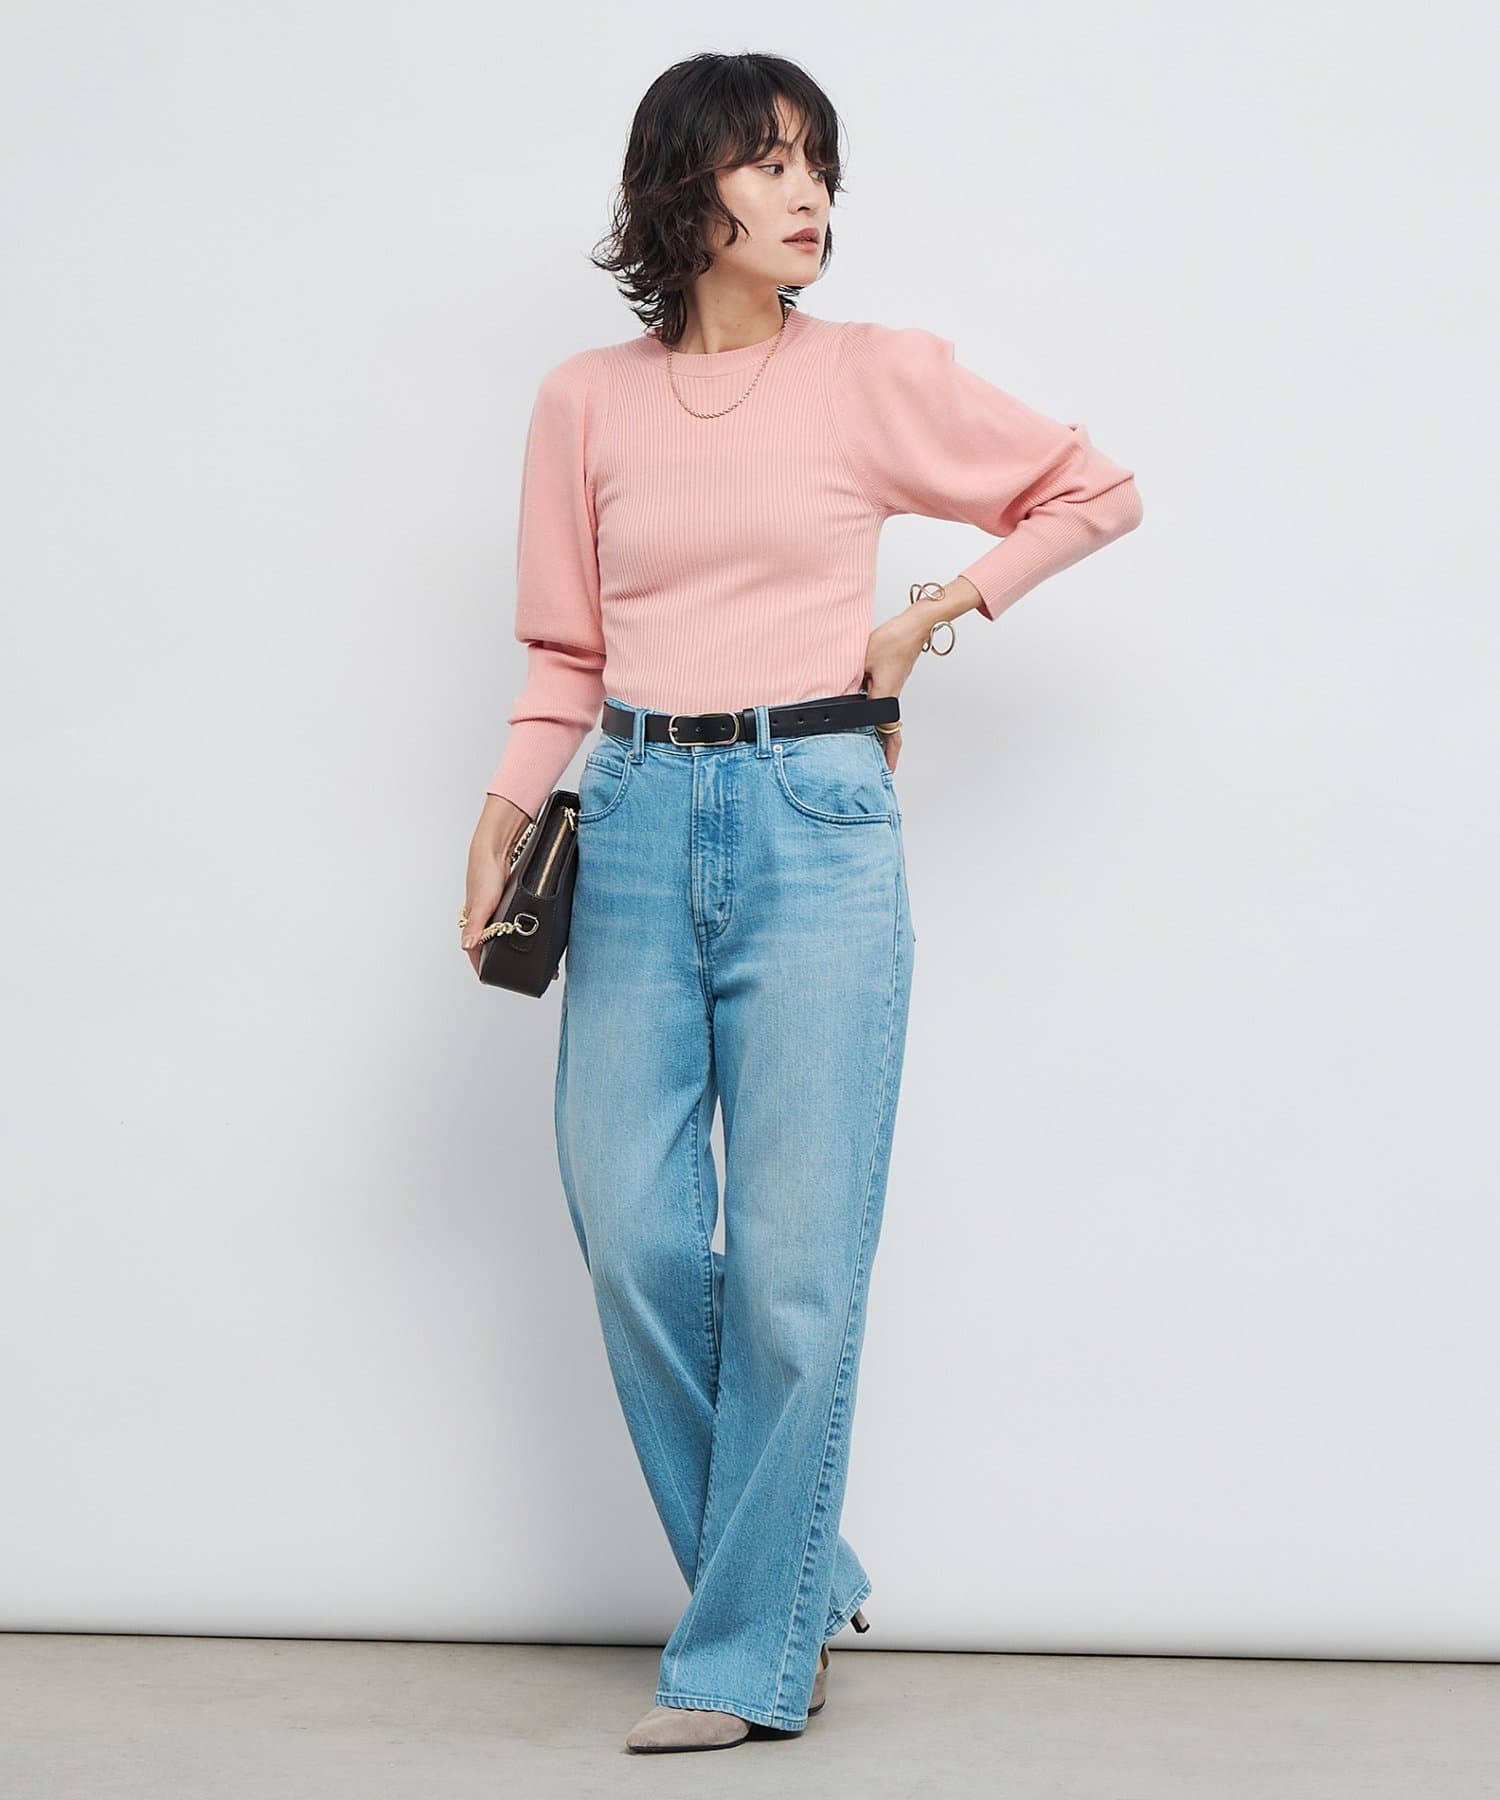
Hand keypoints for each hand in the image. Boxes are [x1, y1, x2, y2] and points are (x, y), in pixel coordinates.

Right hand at [463, 796, 538, 977]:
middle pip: (492, 947)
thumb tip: (467, 945)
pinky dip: (523, 931)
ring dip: (517, 946)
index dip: (486, 969)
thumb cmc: (484, 872)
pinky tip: (537, 934)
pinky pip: (513, 923)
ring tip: (539, 958)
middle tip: (529, 972)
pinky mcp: (506, 904)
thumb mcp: (482, 902)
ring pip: (504, 936)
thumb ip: (475, 925)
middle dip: (507, 961)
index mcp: (473, 924)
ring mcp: (494, 912)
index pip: (476, 954)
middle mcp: (482, 920)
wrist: (496, 847)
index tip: (500, 980)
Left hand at [861, 610, 930, 771]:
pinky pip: (883, 707)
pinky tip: (867, 719)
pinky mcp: (890, 682)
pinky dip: (878, 719)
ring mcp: (892, 690)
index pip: (886, 734)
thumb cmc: (892, 641)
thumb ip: (850, 682)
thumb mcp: (862, 661)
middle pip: (889, 732)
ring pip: (887, 720)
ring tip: (872, 751)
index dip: (887, 756)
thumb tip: (837, 698)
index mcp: (885, 697)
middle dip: (886, 752)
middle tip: (879, 770)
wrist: (913, 626)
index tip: (885, 772)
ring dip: (882, 736)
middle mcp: (891, 697)